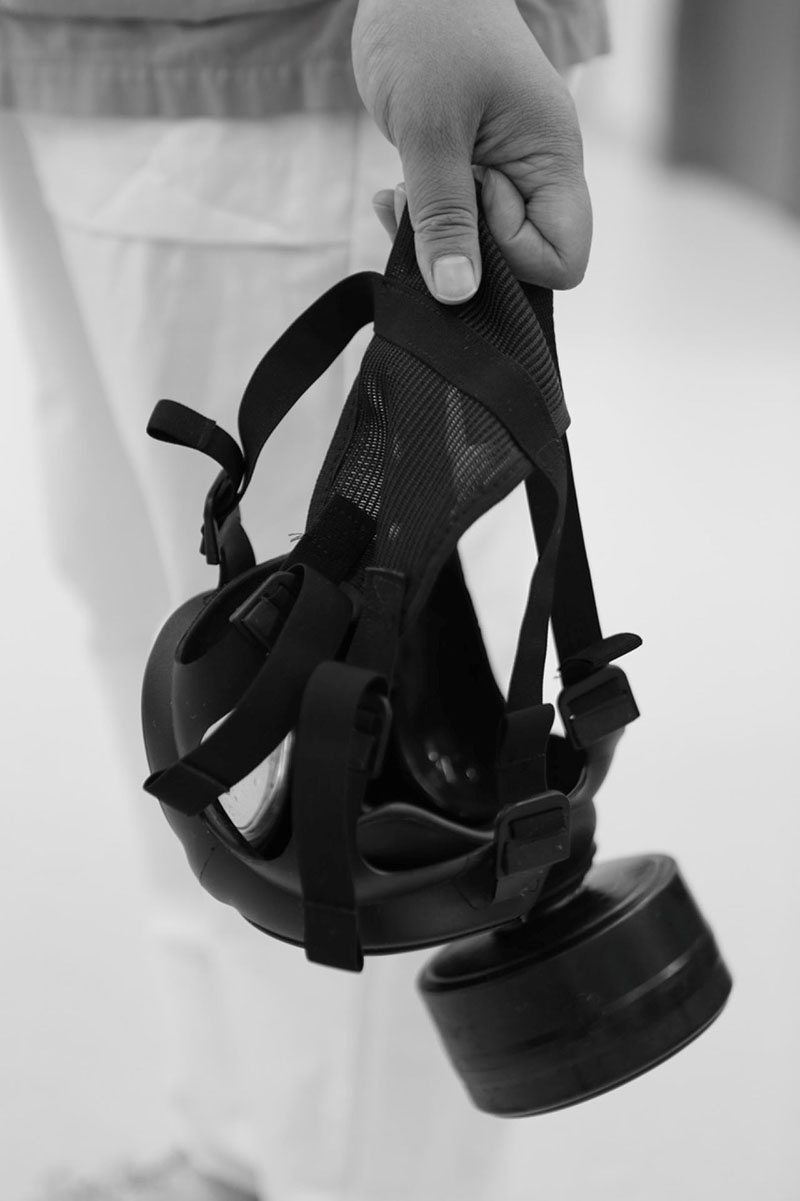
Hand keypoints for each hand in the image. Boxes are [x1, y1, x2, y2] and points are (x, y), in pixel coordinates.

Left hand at [352, 0, 591, 302]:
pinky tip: (396, 191)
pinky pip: (459, 224)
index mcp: (553, 157)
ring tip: (402, 193)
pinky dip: (424, 219)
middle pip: (525, 261)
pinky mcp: (473, 172)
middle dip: (467, 249)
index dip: (513, 259)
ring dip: (437, 235)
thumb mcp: (429, 129)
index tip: (470, 201)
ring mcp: (507, 173)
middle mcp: (539, 172)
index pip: (564, 259)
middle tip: (420, 201)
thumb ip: (443, 216)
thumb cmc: (428, 29)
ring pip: (485, 248)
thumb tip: (458, 293)